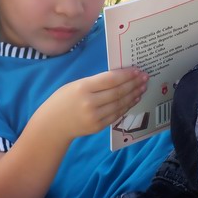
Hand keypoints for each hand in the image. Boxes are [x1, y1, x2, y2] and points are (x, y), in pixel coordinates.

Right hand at [33, 68, 148, 139]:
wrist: (52, 125)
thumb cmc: (62, 100)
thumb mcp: (75, 85)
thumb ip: (95, 82)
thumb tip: (119, 77)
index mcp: (83, 87)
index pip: (110, 79)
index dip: (126, 75)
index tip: (137, 70)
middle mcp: (90, 102)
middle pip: (118, 92)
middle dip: (134, 84)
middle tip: (145, 78)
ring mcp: (95, 116)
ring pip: (120, 104)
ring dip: (134, 95)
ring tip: (142, 87)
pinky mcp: (98, 126)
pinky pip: (116, 115)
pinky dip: (127, 106)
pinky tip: (133, 99)